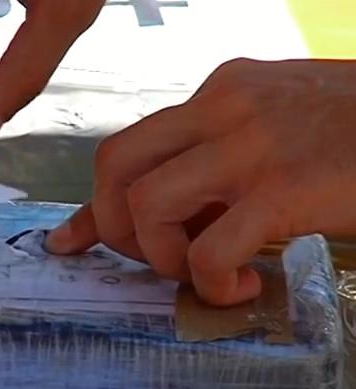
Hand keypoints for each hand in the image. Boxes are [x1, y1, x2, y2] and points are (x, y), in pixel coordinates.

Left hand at [46, 58, 355, 305]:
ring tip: (202, 269)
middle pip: (115, 166)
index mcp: (217, 93)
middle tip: (153, 257)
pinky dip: (210, 281)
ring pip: (148, 204)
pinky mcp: (285, 187)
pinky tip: (240, 284)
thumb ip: (210, 162)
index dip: (93, 203)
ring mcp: (252, 144)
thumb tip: (161, 211)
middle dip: (114, 226)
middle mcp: (223, 107)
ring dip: (160, 255)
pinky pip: (208, 248)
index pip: (127, 146)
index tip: (72, 239)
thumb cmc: (351, 136)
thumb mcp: (269, 132)